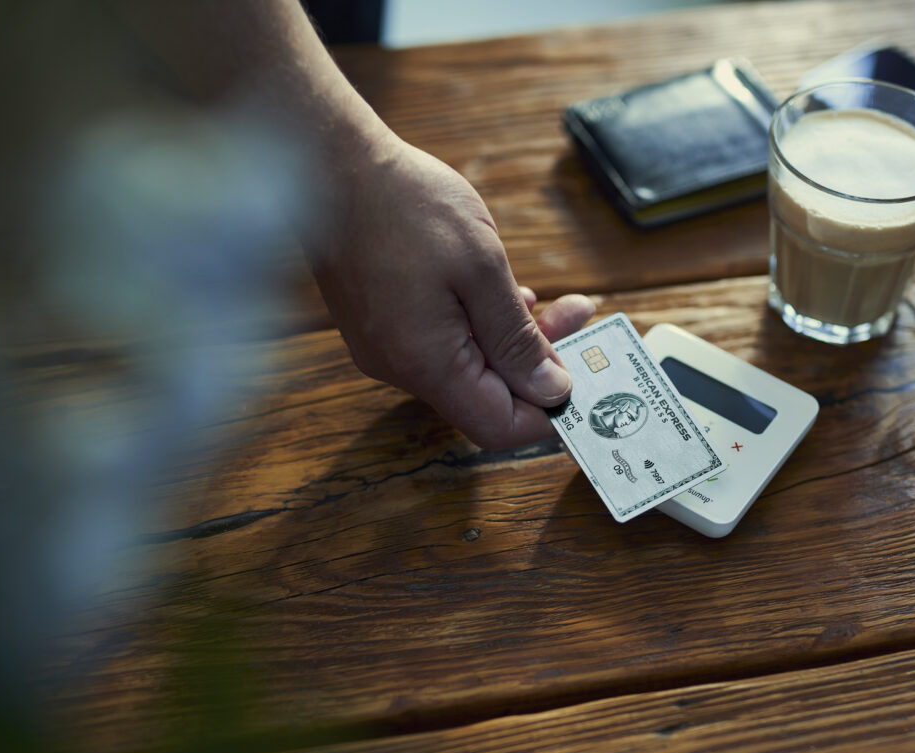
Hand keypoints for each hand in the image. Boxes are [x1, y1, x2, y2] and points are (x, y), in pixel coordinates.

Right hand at [309, 132, 595, 448]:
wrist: (331, 164)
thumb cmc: (405, 206)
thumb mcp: (482, 268)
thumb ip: (517, 338)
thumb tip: (550, 392)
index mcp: (426, 364)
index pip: (498, 426)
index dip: (546, 412)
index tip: (583, 376)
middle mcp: (400, 368)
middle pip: (486, 396)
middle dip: (539, 362)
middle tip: (578, 313)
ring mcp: (385, 348)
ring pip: (467, 368)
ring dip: (512, 338)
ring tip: (551, 296)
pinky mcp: (380, 325)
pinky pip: (442, 346)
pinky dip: (479, 326)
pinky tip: (500, 291)